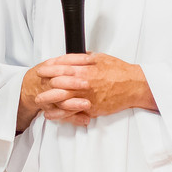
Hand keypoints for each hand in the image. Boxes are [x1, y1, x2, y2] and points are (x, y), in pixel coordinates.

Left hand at [15, 54, 156, 131]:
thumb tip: (71, 57)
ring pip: (63, 101)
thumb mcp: (101, 58)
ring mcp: (88, 98)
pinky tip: (53, 114)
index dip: (48, 70)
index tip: (40, 70)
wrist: (134, 86)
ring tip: (40, 102)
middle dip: (45, 86)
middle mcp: (84, 85)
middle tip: (36, 87)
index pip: (61, 69)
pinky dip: (62, 114)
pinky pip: (73, 113)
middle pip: (58, 86)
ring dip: (50, 101)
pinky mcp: (92, 109)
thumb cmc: (119, 71)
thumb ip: (84, 58)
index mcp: (85, 71)